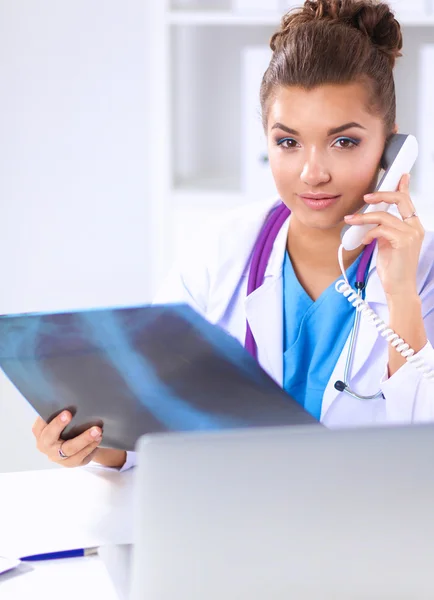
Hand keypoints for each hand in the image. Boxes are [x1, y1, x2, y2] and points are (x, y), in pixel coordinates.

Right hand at [32, 410, 102, 467]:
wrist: (73, 440)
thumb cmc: (64, 424)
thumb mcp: (57, 417)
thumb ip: (58, 411)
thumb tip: (70, 398)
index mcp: (40, 432)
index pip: (42, 427)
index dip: (55, 422)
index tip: (67, 413)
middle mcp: (45, 446)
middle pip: (56, 441)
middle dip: (68, 431)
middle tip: (89, 425)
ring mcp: (57, 457)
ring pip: (70, 450)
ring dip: (85, 440)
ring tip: (98, 432)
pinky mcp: (70, 463)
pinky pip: (80, 458)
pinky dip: (90, 448)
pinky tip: (97, 440)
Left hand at [344, 174, 423, 298]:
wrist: (398, 288)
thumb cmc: (394, 269)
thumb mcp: (387, 244)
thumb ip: (384, 230)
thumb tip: (371, 220)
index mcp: (413, 227)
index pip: (408, 202)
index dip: (402, 187)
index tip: (399, 177)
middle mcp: (415, 228)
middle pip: (400, 200)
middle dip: (381, 195)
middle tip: (366, 197)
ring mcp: (411, 234)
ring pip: (383, 216)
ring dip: (364, 218)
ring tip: (351, 221)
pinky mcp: (402, 241)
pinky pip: (380, 229)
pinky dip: (368, 233)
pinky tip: (363, 241)